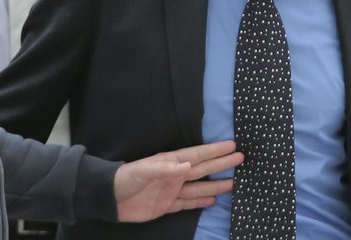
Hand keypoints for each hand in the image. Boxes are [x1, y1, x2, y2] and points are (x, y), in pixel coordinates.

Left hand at [114, 140, 242, 222]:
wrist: (110, 200)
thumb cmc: (125, 179)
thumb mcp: (142, 170)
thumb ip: (164, 168)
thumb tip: (187, 165)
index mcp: (170, 163)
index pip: (197, 155)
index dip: (214, 151)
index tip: (231, 145)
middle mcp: (174, 175)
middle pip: (203, 169)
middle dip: (221, 163)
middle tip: (240, 158)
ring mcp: (172, 190)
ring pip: (199, 187)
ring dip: (216, 184)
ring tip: (233, 181)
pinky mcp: (167, 205)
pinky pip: (188, 203)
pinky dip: (201, 202)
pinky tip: (213, 200)